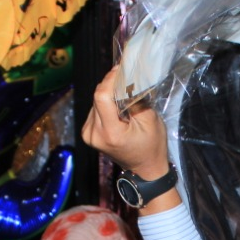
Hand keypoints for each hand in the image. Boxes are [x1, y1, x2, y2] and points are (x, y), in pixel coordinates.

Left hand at [81, 67, 171, 181]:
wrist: (145, 170)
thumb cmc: (152, 147)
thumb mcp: (150, 120)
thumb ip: (135, 99)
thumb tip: (127, 78)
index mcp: (110, 133)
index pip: (101, 96)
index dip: (110, 80)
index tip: (120, 70)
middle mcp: (94, 134)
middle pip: (97, 97)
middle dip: (111, 86)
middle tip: (126, 79)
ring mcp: (88, 135)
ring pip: (95, 102)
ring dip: (109, 95)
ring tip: (124, 97)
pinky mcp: (88, 134)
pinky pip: (95, 110)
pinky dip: (105, 105)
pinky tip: (117, 109)